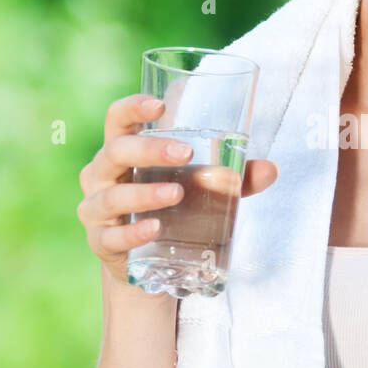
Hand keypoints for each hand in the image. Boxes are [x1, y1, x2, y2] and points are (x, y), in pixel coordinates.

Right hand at [77, 93, 278, 287]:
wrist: (146, 263)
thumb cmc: (171, 208)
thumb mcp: (199, 188)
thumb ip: (232, 178)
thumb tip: (271, 170)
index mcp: (122, 150)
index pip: (117, 119)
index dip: (133, 107)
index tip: (159, 105)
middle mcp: (101, 175)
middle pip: (116, 151)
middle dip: (149, 150)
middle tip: (187, 153)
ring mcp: (96, 209)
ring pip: (113, 196)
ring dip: (145, 194)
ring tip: (177, 194)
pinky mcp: (101, 242)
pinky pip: (112, 236)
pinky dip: (133, 232)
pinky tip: (154, 229)